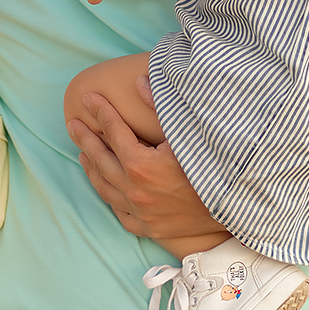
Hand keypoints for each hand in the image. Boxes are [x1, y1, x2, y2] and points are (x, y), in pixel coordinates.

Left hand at [67, 90, 214, 240]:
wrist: (235, 211)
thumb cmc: (215, 168)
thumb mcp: (188, 135)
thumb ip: (160, 108)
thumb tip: (139, 82)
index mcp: (141, 165)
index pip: (113, 131)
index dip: (100, 112)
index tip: (88, 99)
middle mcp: (134, 190)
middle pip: (101, 159)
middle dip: (85, 139)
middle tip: (73, 124)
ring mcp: (140, 212)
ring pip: (105, 188)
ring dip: (92, 168)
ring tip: (83, 153)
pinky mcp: (149, 228)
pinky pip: (121, 213)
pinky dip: (111, 198)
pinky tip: (107, 188)